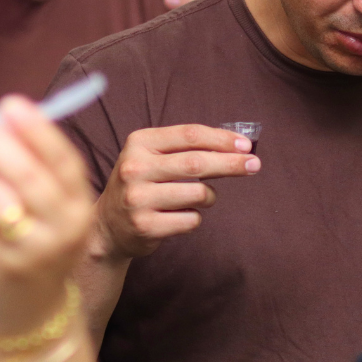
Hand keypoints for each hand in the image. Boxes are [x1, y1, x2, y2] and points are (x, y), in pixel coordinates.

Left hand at [0, 96, 94, 336]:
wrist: (32, 315)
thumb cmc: (36, 243)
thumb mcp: (50, 208)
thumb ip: (33, 164)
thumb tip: (0, 117)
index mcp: (80, 205)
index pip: (64, 160)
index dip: (37, 130)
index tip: (10, 103)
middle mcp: (66, 229)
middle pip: (28, 176)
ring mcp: (36, 252)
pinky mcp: (2, 269)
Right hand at [95, 125, 260, 259]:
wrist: (107, 226)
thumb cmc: (142, 184)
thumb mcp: (153, 156)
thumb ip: (187, 148)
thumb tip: (237, 146)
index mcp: (139, 143)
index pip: (189, 135)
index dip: (222, 139)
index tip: (246, 145)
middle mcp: (135, 168)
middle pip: (196, 162)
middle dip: (231, 163)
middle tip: (255, 164)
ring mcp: (138, 198)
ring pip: (198, 193)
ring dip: (210, 196)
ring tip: (202, 197)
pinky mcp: (145, 226)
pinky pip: (191, 219)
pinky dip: (195, 217)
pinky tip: (180, 215)